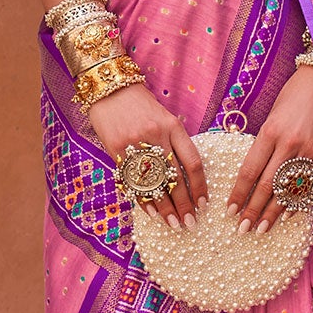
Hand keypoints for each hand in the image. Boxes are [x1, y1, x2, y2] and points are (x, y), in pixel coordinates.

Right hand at [84, 80, 207, 229]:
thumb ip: (174, 144)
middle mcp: (157, 136)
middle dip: (184, 204)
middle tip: (190, 222)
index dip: (200, 187)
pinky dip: (143, 199)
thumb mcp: (164, 118)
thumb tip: (183, 180)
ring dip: (165, 208)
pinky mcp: (116, 150)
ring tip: (174, 224)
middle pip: (175, 178)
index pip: (193, 162)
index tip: (203, 204)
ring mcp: (135, 144)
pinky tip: (152, 212)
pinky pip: (133, 181)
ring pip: (154, 184)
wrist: (109, 88)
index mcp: (173, 127)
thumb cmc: (140, 105)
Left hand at [225, 65, 312, 234]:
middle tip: (242, 229)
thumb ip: (264, 144)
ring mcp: (310, 151)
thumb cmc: (293, 95)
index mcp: (270, 132)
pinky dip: (298, 201)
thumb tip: (254, 174)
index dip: (239, 194)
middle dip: (253, 210)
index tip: (230, 211)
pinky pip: (309, 184)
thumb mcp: (272, 116)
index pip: (250, 171)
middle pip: (267, 186)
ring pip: (288, 190)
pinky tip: (287, 215)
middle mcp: (290, 144)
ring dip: (274, 212)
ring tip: (262, 229)